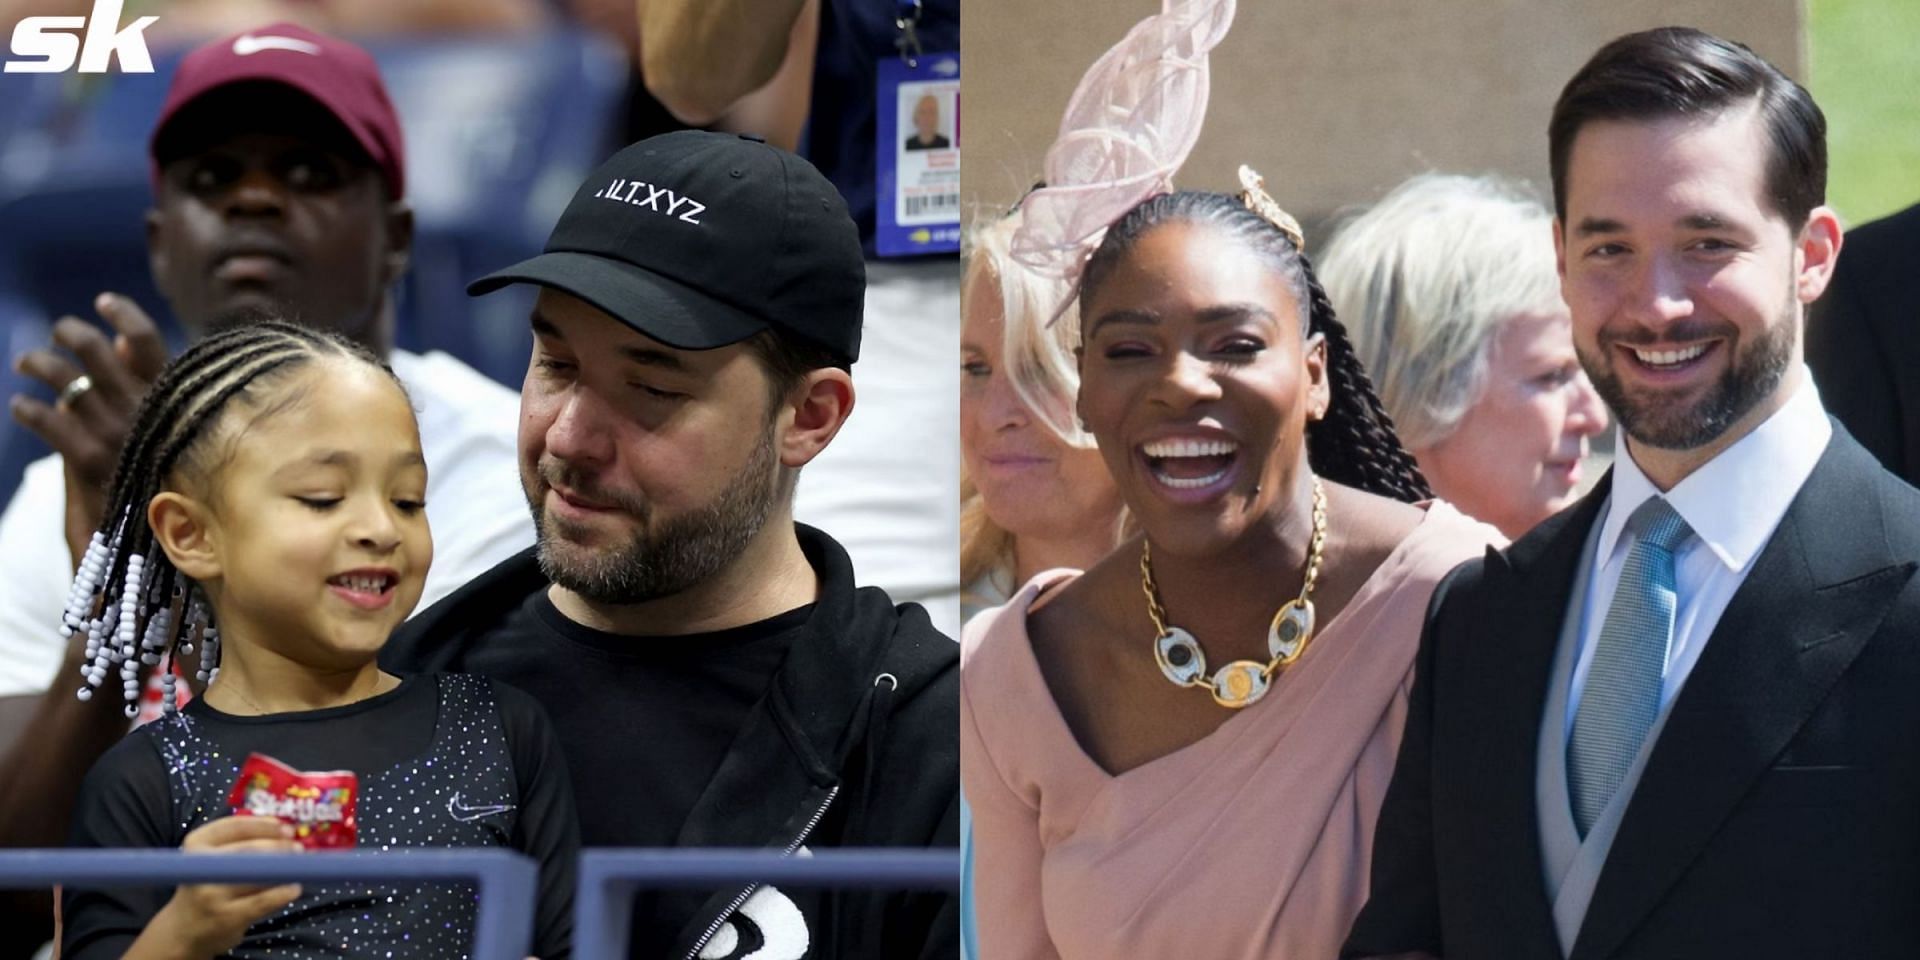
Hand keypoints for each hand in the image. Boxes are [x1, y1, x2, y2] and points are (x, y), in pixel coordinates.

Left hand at [8, 293, 168, 528]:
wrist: (168, 536)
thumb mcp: (171, 424)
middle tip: (59, 333)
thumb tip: (120, 340)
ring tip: (26, 363)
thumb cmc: (170, 475)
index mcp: (172, 397)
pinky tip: (21, 406)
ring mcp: (115, 431)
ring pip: (64, 379)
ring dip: (39, 363)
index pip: (147, 340)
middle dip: (68, 333)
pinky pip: (47, 420)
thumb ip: (145, 381)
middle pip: (94, 350)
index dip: (123, 314)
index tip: (104, 301)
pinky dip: (28, 409)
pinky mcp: (89, 459)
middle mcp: (143, 407)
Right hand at [145, 816, 303, 958]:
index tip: (285, 827)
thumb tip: (285, 830)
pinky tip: (294, 889)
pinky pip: (264, 900)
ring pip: (258, 874)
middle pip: (248, 850)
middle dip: (279, 846)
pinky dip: (283, 893)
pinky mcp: (227, 917)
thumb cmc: (207, 886)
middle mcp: (201, 867)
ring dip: (285, 868)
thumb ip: (240, 841)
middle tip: (298, 847)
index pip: (234, 826)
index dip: (263, 825)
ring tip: (300, 866)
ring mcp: (212, 894)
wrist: (184, 930)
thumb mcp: (211, 859)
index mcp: (196, 844)